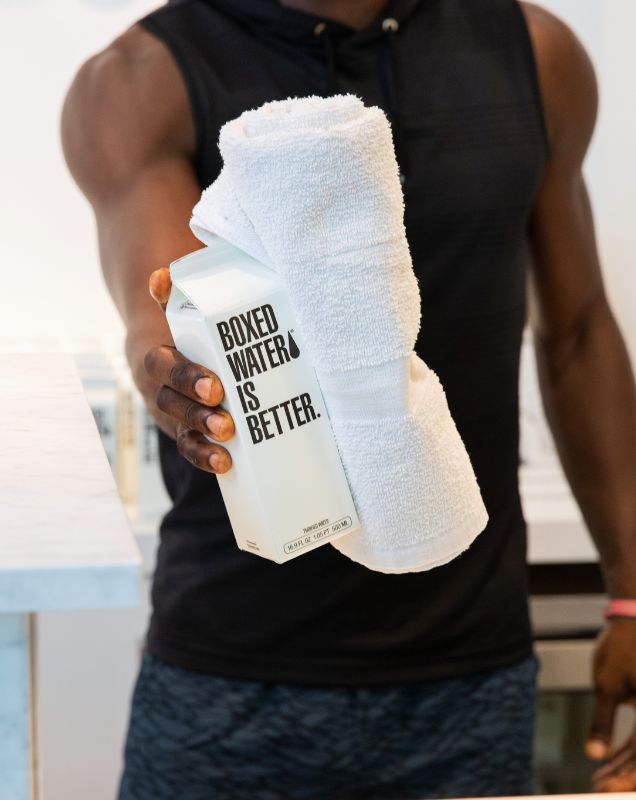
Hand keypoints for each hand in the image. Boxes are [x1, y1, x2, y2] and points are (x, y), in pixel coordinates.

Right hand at [144, 267, 234, 473]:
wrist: (157, 357)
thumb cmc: (179, 333)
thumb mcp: (173, 313)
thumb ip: (171, 295)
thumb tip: (161, 276)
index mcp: (155, 357)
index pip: (164, 367)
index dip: (187, 378)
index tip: (216, 387)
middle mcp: (158, 389)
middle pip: (172, 404)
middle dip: (198, 414)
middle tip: (227, 423)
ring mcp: (169, 414)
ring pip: (180, 430)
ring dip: (201, 442)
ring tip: (226, 450)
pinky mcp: (182, 432)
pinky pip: (189, 447)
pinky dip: (204, 457)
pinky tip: (226, 464)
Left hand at [586, 618, 635, 790]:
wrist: (635, 620)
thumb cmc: (623, 646)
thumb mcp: (607, 685)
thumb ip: (603, 722)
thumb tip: (594, 754)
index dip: (625, 777)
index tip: (602, 788)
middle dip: (625, 776)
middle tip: (598, 787)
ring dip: (626, 767)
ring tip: (598, 777)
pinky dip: (628, 751)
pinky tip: (607, 759)